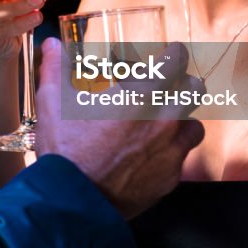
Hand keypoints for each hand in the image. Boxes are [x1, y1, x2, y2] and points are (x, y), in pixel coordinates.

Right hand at [35, 39, 203, 218]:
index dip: (176, 53)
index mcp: (139, 96)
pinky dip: (170, 152)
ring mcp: (170, 152)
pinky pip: (180, 159)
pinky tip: (151, 155)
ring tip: (164, 122)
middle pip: (194, 90)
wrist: (73, 202)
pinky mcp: (169, 179)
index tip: (174, 51)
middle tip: (171, 84)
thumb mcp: (53, 101)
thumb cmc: (65, 149)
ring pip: (195, 127)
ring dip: (182, 120)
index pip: (174, 63)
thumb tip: (52, 45)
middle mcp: (163, 121)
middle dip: (184, 82)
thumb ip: (56, 68)